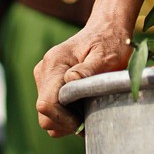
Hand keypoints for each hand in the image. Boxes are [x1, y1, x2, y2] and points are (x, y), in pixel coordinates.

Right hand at [33, 18, 134, 137]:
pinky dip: (65, 117)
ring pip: (46, 116)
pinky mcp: (48, 84)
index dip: (65, 119)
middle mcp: (43, 70)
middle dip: (66, 123)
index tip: (86, 121)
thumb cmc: (110, 42)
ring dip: (66, 121)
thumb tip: (70, 81)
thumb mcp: (106, 55)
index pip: (47, 103)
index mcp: (55, 63)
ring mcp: (43, 78)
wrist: (106, 30)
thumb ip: (88, 70)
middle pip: (44, 114)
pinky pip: (51, 110)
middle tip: (91, 118)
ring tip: (89, 110)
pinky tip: (83, 108)